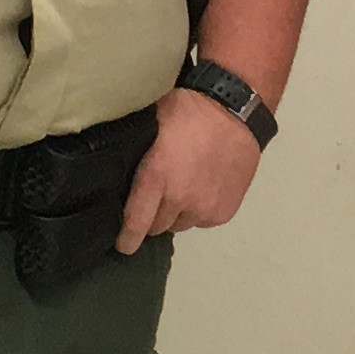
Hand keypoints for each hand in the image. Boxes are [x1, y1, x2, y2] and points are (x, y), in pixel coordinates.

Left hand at [118, 85, 263, 251]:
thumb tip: (118, 176)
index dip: (127, 238)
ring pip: (181, 224)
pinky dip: (200, 209)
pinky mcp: (224, 212)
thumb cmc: (189, 109)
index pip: (136, 223)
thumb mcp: (151, 126)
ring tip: (185, 186)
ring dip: (178, 212)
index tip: (123, 244)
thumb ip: (136, 158)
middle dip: (153, 215)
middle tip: (159, 193)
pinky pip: (203, 220)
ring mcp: (205, 208)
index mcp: (156, 178)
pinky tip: (205, 186)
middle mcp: (180, 199)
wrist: (236, 110)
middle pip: (157, 227)